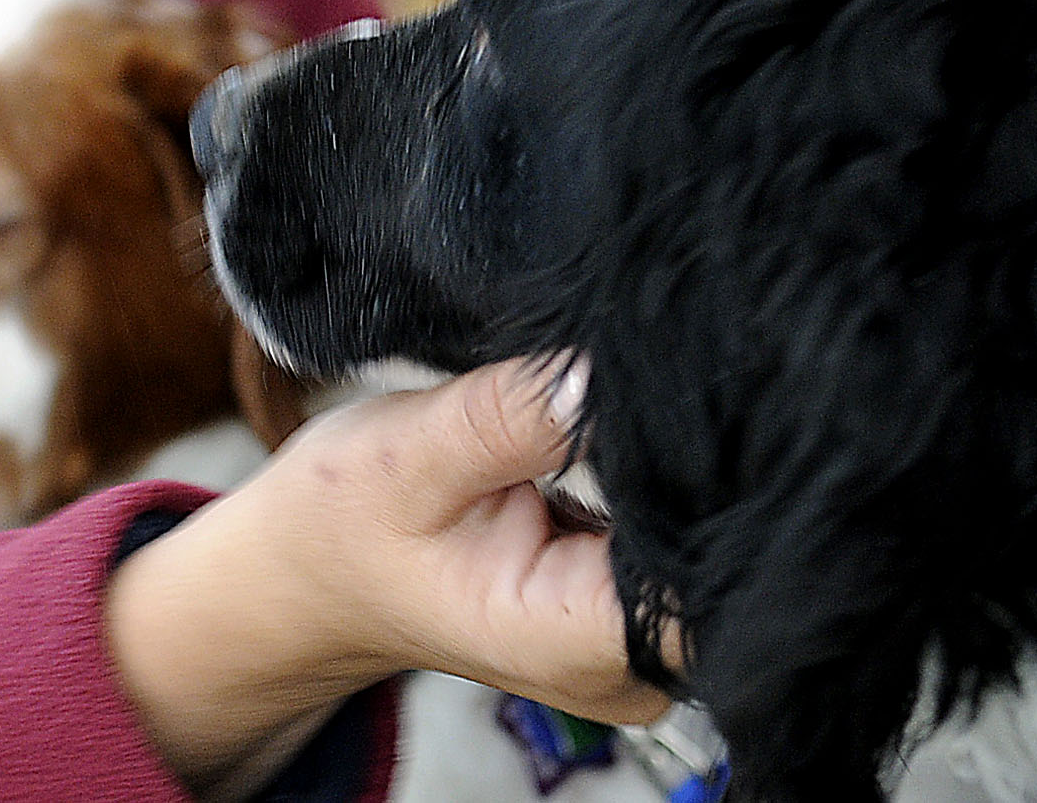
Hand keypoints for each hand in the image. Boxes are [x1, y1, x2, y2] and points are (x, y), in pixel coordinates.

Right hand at [105, 359, 664, 799]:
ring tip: (600, 401)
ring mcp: (637, 641)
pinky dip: (652, 476)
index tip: (679, 395)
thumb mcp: (409, 455)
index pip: (710, 583)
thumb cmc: (344, 524)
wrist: (313, 573)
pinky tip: (608, 433)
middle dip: (690, 458)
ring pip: (708, 538)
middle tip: (634, 373)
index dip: (715, 484)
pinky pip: (680, 531)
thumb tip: (601, 372)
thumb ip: (511, 418)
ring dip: (670, 461)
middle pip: (723, 557)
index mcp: (572, 643)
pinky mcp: (634, 603)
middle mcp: (627, 663)